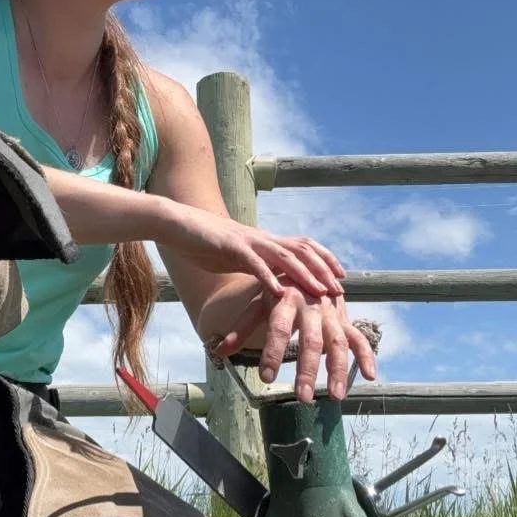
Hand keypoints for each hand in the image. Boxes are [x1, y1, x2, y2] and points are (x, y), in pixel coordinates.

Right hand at [164, 203, 345, 299]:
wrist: (176, 224)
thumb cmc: (201, 242)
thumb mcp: (233, 257)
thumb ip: (251, 266)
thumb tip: (263, 281)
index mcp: (263, 241)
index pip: (302, 246)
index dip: (324, 260)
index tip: (340, 277)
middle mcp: (261, 238)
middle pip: (302, 249)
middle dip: (323, 269)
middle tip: (340, 289)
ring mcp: (247, 241)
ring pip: (284, 255)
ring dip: (305, 274)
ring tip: (320, 292)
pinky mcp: (230, 247)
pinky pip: (254, 262)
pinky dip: (268, 277)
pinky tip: (279, 293)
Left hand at [211, 283, 377, 401]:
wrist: (307, 267)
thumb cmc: (279, 290)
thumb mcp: (258, 304)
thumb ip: (240, 329)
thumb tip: (218, 352)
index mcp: (287, 299)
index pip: (278, 328)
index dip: (273, 352)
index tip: (267, 377)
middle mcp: (313, 306)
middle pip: (311, 340)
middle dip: (307, 369)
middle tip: (302, 397)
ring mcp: (332, 314)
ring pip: (338, 343)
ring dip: (338, 371)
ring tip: (334, 397)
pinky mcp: (345, 320)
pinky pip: (359, 338)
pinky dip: (366, 356)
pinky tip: (371, 376)